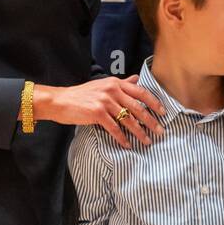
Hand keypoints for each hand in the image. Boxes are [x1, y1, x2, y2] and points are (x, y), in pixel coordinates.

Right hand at [34, 75, 165, 149]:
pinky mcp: (97, 113)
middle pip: (138, 108)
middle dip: (151, 121)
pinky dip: (122, 138)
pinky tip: (127, 145)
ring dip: (139, 132)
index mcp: (116, 83)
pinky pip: (114, 128)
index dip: (154, 103)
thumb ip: (121, 84)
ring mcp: (105, 101)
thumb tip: (137, 79)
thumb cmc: (82, 95)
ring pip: (128, 119)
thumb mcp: (103, 85)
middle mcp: (112, 90)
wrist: (59, 101)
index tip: (164, 113)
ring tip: (147, 141)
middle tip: (160, 131)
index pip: (141, 92)